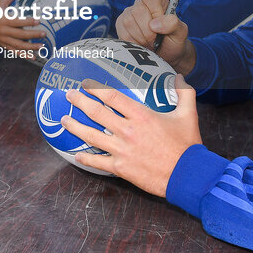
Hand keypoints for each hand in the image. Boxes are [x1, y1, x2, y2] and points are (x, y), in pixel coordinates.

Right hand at [0, 0, 44, 51]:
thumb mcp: (0, 3)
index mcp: (3, 20)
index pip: (18, 22)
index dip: (28, 22)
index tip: (39, 21)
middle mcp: (3, 31)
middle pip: (20, 35)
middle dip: (33, 35)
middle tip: (44, 34)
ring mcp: (3, 40)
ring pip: (18, 45)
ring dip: (31, 47)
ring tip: (42, 46)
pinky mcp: (3, 45)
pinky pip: (15, 51)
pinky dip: (24, 55)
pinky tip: (34, 57)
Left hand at [61, 75, 200, 196]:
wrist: (188, 176)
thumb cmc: (187, 145)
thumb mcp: (188, 115)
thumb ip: (184, 93)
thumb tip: (179, 76)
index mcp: (141, 116)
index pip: (112, 97)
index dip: (96, 88)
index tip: (85, 84)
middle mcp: (127, 131)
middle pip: (96, 113)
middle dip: (80, 102)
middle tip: (69, 96)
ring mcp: (122, 150)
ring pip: (92, 136)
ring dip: (75, 127)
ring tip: (64, 120)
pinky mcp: (121, 168)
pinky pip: (98, 162)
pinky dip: (86, 158)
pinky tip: (77, 154)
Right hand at [116, 0, 195, 73]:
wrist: (165, 55)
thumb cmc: (173, 40)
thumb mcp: (181, 33)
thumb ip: (174, 24)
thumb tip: (155, 24)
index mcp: (157, 0)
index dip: (155, 11)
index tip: (160, 25)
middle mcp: (141, 4)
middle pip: (138, 10)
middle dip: (148, 30)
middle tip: (156, 39)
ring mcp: (128, 14)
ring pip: (129, 22)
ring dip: (141, 38)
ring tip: (150, 42)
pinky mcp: (120, 25)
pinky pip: (123, 33)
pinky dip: (134, 43)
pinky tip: (142, 45)